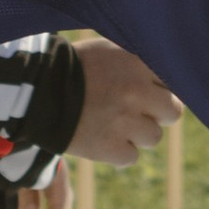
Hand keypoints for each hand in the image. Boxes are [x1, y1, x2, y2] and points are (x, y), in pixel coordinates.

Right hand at [69, 41, 182, 171]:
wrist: (35, 92)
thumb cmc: (72, 67)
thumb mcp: (107, 50)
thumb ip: (138, 61)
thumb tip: (164, 76)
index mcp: (138, 64)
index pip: (173, 82)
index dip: (159, 90)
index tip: (145, 92)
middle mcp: (137, 92)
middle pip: (172, 112)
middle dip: (156, 114)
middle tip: (133, 112)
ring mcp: (125, 122)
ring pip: (153, 138)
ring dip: (136, 134)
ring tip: (111, 124)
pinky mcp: (110, 148)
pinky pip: (130, 157)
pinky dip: (117, 152)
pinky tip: (100, 138)